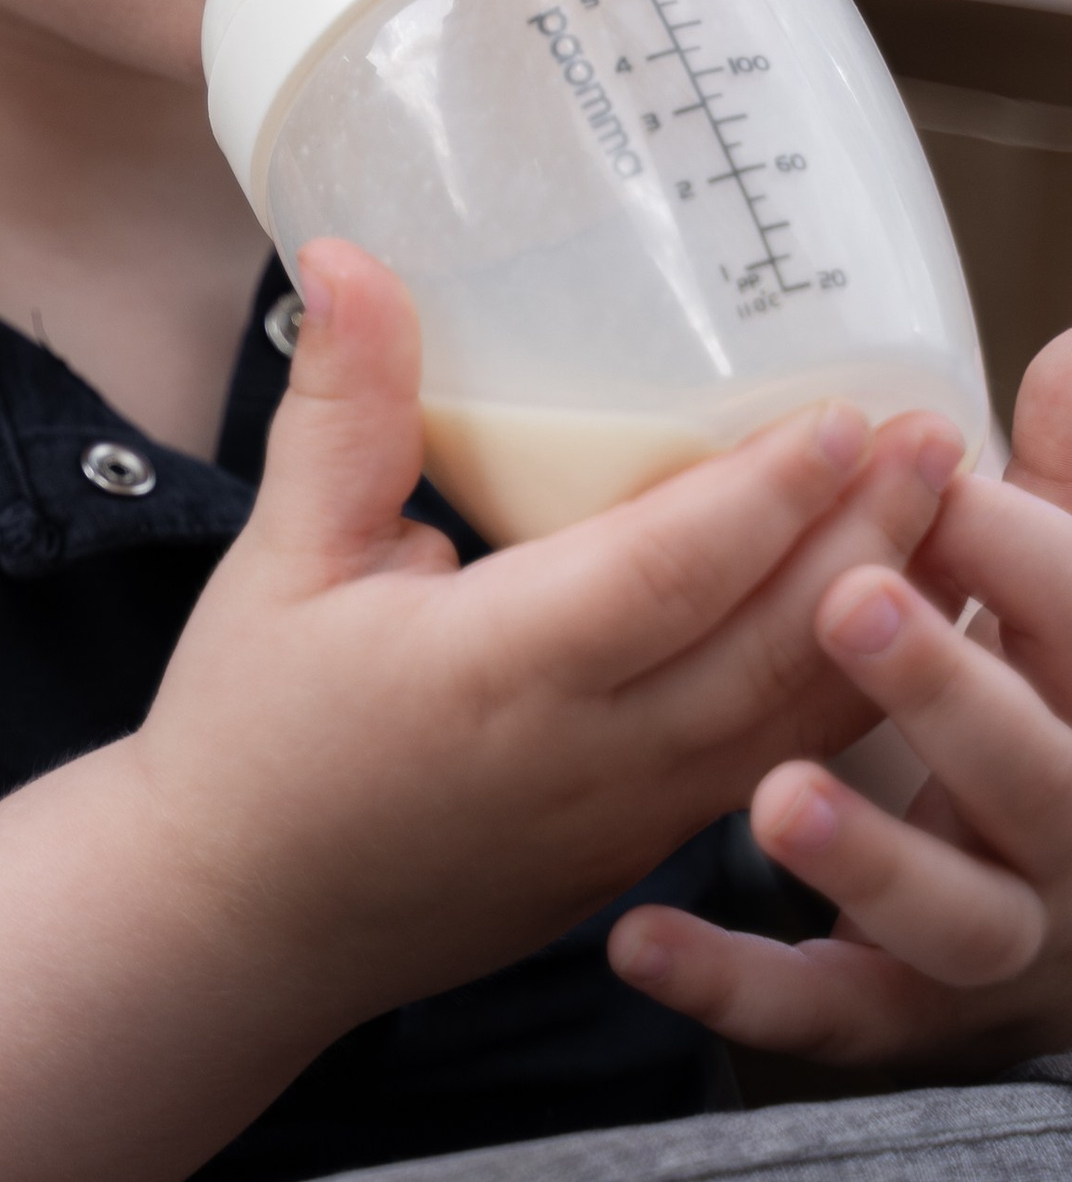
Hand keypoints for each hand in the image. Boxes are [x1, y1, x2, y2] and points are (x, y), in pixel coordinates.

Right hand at [132, 242, 963, 1033]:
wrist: (240, 926)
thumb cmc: (252, 737)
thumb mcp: (280, 560)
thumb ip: (343, 411)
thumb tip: (352, 255)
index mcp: (497, 674)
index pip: (667, 576)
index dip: (766, 494)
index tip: (845, 413)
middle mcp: (589, 759)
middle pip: (769, 649)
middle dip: (869, 539)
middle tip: (940, 438)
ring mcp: (629, 821)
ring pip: (793, 721)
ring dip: (877, 615)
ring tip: (937, 515)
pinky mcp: (643, 854)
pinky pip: (768, 766)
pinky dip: (837, 693)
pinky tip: (877, 625)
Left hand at [608, 331, 1071, 1076]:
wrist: (1054, 895)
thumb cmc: (1040, 707)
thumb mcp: (1055, 605)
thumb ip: (1061, 490)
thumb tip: (1063, 355)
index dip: (1028, 556)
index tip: (942, 475)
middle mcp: (1066, 826)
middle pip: (1036, 772)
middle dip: (951, 688)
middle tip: (848, 602)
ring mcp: (1000, 931)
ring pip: (957, 918)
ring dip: (874, 857)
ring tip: (773, 800)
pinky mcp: (910, 1006)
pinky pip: (835, 1013)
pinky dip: (743, 987)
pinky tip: (642, 941)